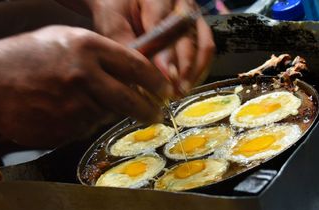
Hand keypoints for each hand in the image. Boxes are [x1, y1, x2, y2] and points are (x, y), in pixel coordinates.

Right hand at [0, 25, 170, 147]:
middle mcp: (84, 77)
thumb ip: (102, 54)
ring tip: (83, 100)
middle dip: (149, 110)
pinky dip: (85, 122)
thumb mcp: (66, 40)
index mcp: (87, 48)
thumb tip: (133, 71)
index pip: (137, 66)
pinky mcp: (65, 129)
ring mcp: (74, 106)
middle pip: (132, 100)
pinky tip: (66, 110)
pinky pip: (87, 128)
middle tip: (155, 114)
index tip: (165, 90)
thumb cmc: (27, 58)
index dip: (156, 81)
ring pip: (108, 115)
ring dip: (105, 112)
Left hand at [88, 0, 214, 92]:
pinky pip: (206, 51)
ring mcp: (193, 17)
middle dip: (183, 68)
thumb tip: (134, 72)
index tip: (166, 75)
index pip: (165, 26)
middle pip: (187, 38)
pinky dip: (199, 70)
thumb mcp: (112, 19)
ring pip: (202, 45)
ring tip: (180, 92)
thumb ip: (121, 41)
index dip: (166, 54)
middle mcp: (181, 4)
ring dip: (193, 72)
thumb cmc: (117, 9)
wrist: (126, 4)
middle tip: (173, 90)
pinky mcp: (199, 30)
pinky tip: (186, 85)